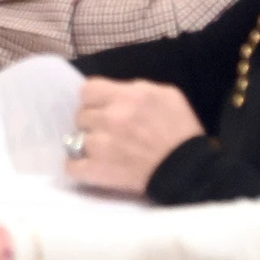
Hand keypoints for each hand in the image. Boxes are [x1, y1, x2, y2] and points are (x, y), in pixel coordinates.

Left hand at [67, 78, 205, 193]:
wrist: (188, 172)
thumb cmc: (181, 132)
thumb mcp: (167, 95)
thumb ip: (137, 88)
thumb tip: (116, 92)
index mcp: (128, 97)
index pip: (88, 90)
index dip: (94, 99)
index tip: (102, 107)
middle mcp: (111, 118)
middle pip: (81, 114)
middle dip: (93, 121)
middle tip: (108, 131)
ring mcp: (101, 145)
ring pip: (76, 138)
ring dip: (88, 144)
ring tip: (105, 150)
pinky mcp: (98, 170)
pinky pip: (71, 166)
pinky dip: (78, 166)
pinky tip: (91, 165)